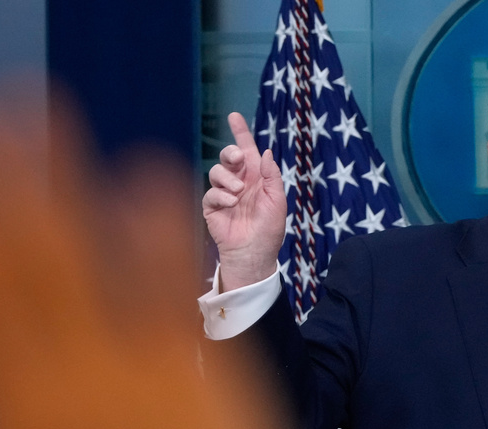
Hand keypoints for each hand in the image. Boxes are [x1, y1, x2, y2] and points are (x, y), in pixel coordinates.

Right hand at [0, 86, 285, 428]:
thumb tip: (1, 383)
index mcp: (12, 415)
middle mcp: (61, 380)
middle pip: (23, 260)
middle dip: (8, 186)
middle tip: (3, 121)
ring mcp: (134, 370)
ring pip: (89, 256)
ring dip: (65, 182)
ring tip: (51, 120)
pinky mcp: (197, 373)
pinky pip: (174, 284)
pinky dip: (159, 227)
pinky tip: (152, 180)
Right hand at [203, 112, 287, 290]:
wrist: (254, 253)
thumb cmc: (269, 229)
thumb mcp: (277, 201)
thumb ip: (271, 176)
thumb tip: (265, 152)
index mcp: (256, 178)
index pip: (248, 151)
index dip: (241, 134)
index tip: (233, 116)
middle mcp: (239, 182)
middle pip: (228, 157)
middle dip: (230, 153)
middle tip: (238, 160)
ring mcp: (224, 194)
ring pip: (217, 171)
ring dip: (228, 178)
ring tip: (238, 193)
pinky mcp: (212, 207)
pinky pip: (211, 192)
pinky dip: (221, 195)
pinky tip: (231, 204)